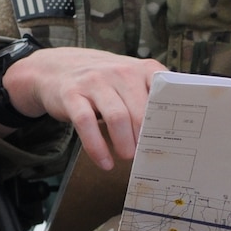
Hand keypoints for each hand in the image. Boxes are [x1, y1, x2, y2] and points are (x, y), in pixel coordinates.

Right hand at [0, 48, 163, 170]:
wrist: (55, 68)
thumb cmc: (100, 81)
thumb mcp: (126, 80)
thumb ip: (148, 97)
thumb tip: (172, 133)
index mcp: (139, 69)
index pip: (163, 92)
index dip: (170, 118)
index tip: (175, 141)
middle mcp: (119, 72)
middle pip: (140, 110)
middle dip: (145, 139)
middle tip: (148, 157)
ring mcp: (94, 82)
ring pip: (117, 117)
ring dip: (125, 144)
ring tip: (128, 158)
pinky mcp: (72, 95)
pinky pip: (86, 124)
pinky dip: (97, 148)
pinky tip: (104, 162)